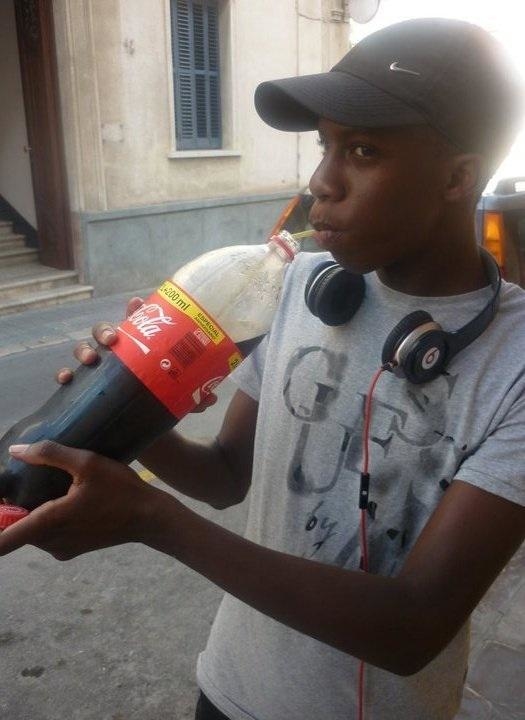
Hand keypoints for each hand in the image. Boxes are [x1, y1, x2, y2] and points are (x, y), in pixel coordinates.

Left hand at [0, 441, 168, 559]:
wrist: (150, 518)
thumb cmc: (120, 489)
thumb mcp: (88, 462)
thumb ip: (50, 453)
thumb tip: (16, 451)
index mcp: (49, 522)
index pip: (4, 540)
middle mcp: (51, 542)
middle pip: (16, 529)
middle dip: (13, 509)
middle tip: (22, 482)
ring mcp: (62, 549)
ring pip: (31, 533)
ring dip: (30, 515)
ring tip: (44, 487)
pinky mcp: (73, 550)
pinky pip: (47, 537)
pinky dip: (45, 522)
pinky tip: (62, 500)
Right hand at [55, 296, 216, 410]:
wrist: (141, 430)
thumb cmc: (159, 403)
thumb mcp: (178, 399)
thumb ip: (193, 397)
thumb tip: (209, 399)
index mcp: (139, 348)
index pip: (136, 323)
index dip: (135, 310)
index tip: (136, 303)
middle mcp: (116, 354)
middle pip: (106, 331)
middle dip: (106, 330)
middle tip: (114, 339)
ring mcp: (98, 369)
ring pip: (85, 349)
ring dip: (85, 349)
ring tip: (92, 358)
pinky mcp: (86, 388)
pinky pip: (70, 378)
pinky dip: (65, 374)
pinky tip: (67, 378)